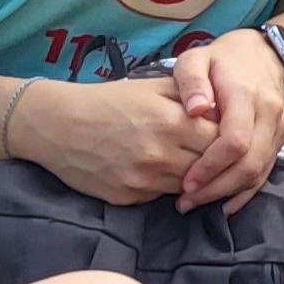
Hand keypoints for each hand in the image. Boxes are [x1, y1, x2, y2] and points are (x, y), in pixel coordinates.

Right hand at [24, 77, 215, 205]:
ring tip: (189, 163)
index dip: (226, 137)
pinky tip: (161, 172)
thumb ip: (192, 96)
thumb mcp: (153, 87)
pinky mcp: (128, 197)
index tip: (225, 134)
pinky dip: (167, 187)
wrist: (58, 125)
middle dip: (215, 161)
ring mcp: (144, 179)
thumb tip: (224, 109)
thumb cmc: (108, 101)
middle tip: (213, 154)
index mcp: (171, 121)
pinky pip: (161, 197)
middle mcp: (160, 153)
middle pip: (209, 166)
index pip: (221, 139)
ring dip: (194, 177)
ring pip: (189, 186)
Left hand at [170, 31, 283, 211]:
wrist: (265, 54)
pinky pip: (266, 171)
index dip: (212, 165)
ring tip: (196, 203)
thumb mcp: (196, 58)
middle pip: (250, 162)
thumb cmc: (221, 60)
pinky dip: (246, 192)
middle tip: (186, 201)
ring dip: (228, 193)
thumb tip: (194, 110)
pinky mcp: (280, 138)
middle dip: (217, 187)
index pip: (235, 140)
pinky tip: (224, 205)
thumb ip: (191, 81)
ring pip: (259, 171)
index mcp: (245, 95)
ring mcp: (278, 128)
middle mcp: (268, 114)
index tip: (186, 182)